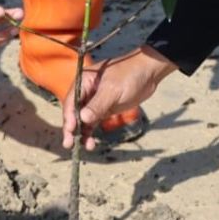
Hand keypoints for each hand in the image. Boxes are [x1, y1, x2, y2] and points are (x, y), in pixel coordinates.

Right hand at [62, 46, 177, 149]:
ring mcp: (94, 101)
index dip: (69, 117)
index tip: (70, 130)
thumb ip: (98, 104)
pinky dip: (90, 133)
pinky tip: (91, 143)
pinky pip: (92, 123)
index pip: (71, 101)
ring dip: (81, 133)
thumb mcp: (113, 90)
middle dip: (71, 128)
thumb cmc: (130, 74)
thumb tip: (83, 118)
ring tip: (86, 146)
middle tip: (69, 144)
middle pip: (73, 112)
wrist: (149, 72)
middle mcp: (86, 91)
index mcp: (84, 80)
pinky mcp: (104, 109)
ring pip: (82, 120)